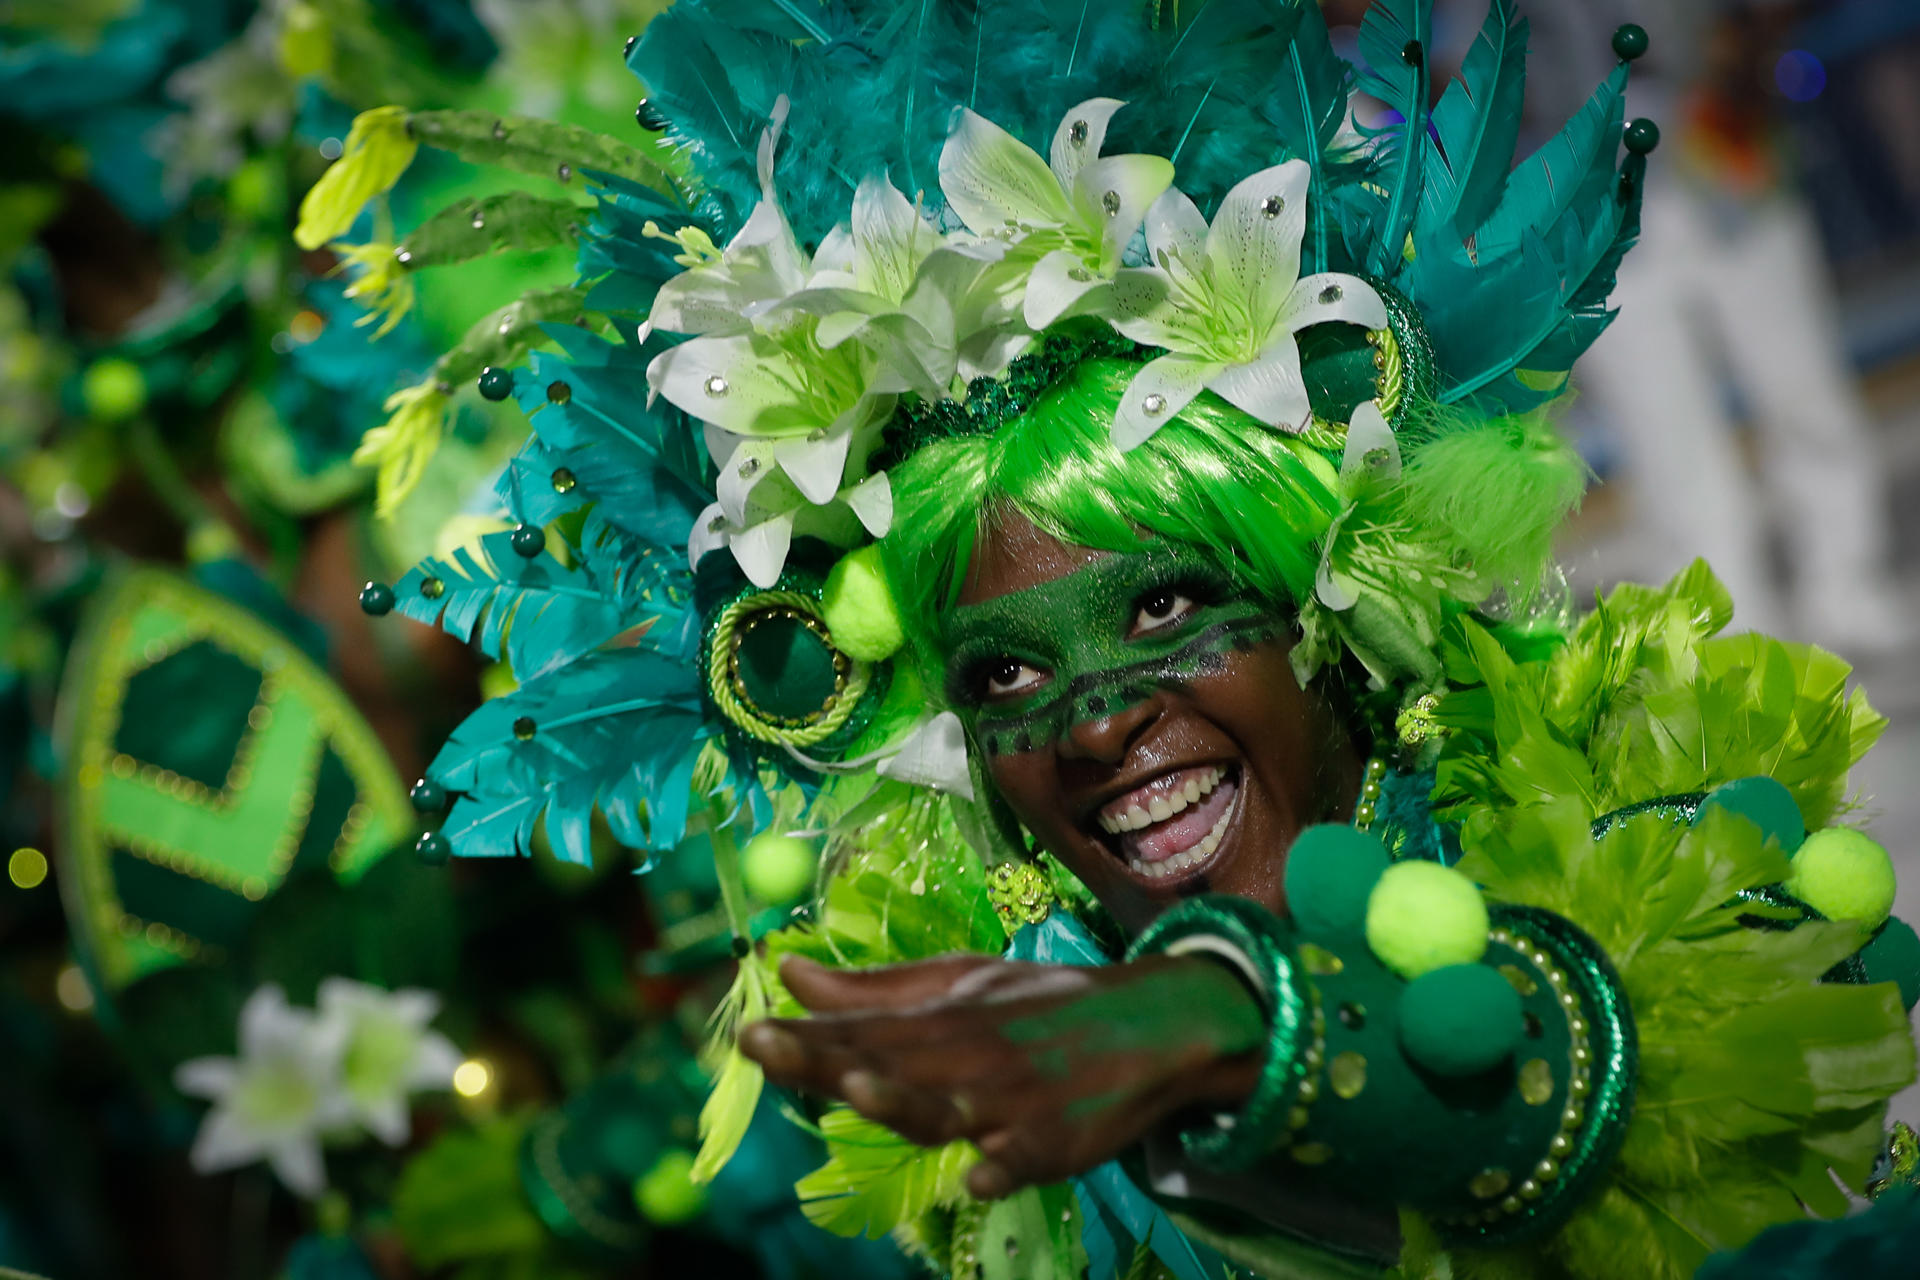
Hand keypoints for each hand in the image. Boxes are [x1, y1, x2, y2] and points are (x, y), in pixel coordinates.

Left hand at [738, 952, 1266, 1198]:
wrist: (1153, 1024)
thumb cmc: (1037, 1007)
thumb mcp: (958, 986)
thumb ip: (871, 991)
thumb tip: (786, 970)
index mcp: (940, 1020)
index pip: (860, 1031)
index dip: (802, 1035)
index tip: (745, 1033)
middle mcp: (968, 1056)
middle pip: (886, 1065)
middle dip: (824, 1059)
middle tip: (763, 1045)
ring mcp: (1012, 1100)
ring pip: (949, 1107)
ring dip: (903, 1099)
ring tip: (857, 1089)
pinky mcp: (1059, 1139)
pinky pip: (1028, 1156)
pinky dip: (1006, 1163)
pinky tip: (979, 1174)